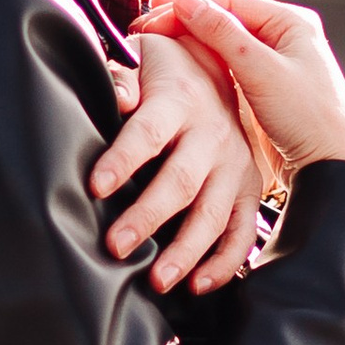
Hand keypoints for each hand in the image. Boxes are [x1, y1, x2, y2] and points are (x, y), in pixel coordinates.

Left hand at [90, 29, 266, 295]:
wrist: (220, 64)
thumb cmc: (166, 71)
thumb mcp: (143, 59)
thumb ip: (123, 78)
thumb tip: (116, 97)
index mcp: (178, 100)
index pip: (149, 132)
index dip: (124, 159)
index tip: (96, 186)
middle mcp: (211, 135)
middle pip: (181, 181)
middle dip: (148, 217)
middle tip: (116, 246)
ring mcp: (234, 164)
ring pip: (213, 213)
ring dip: (186, 251)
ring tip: (158, 281)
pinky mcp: (248, 188)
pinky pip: (241, 231)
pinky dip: (224, 262)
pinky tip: (199, 285)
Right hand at [144, 0, 344, 178]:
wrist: (333, 170)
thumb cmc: (309, 120)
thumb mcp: (262, 73)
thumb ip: (224, 35)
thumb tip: (184, 0)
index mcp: (290, 23)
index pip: (227, 2)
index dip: (186, 10)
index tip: (151, 22)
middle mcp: (283, 37)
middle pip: (223, 20)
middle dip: (183, 24)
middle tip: (145, 35)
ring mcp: (273, 64)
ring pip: (221, 44)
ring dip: (190, 45)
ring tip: (155, 50)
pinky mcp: (263, 90)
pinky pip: (226, 68)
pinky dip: (202, 66)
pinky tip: (178, 72)